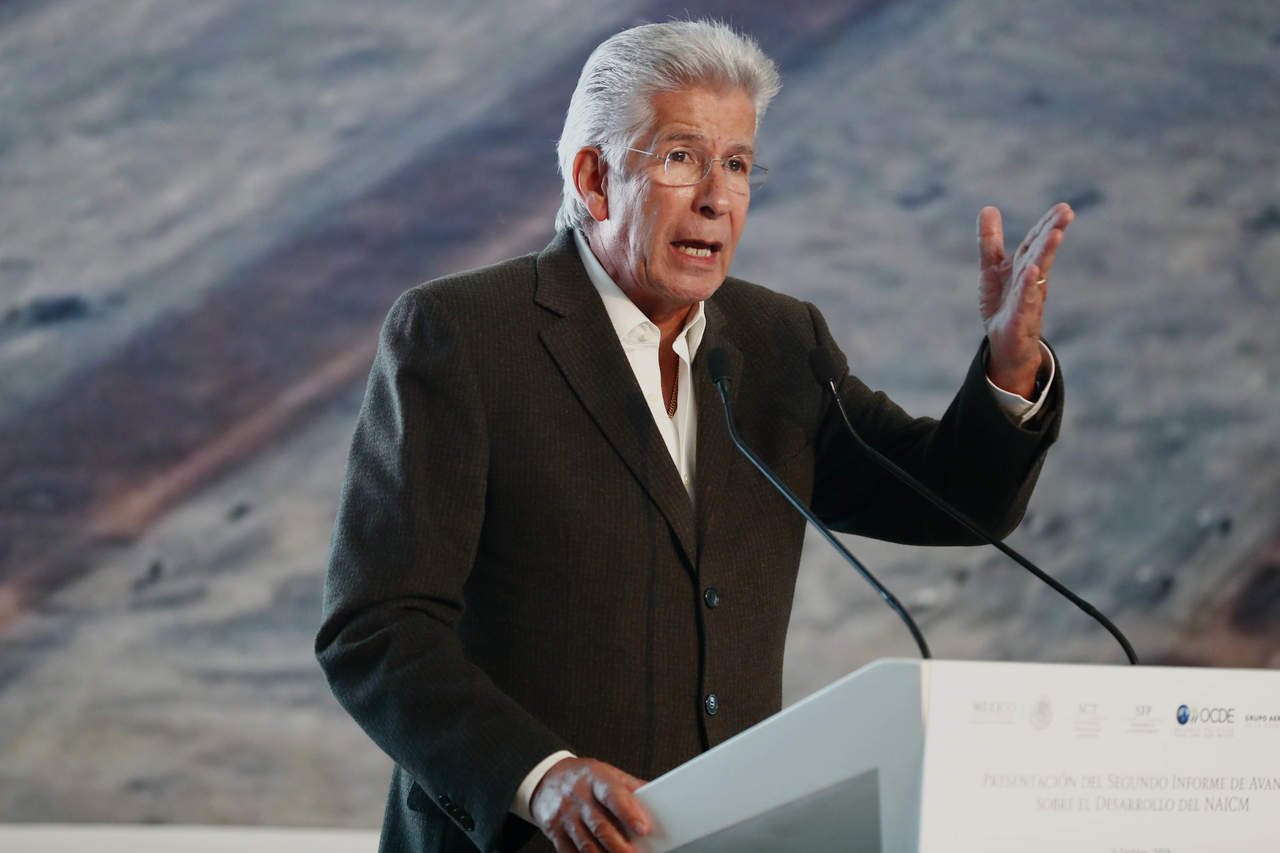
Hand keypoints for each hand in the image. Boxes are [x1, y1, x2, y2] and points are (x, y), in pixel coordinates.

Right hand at [530, 757, 650, 852]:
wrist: (546, 778)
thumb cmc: (583, 778)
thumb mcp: (607, 772)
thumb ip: (631, 787)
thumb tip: (658, 797)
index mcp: (596, 779)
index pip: (613, 795)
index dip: (628, 812)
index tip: (643, 828)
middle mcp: (578, 797)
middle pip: (601, 826)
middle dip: (620, 846)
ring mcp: (565, 816)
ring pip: (586, 844)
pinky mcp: (554, 832)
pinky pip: (570, 852)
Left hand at [978, 202, 1073, 396]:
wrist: (1006, 344)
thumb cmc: (1003, 304)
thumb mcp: (992, 269)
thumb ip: (990, 241)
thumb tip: (988, 207)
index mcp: (1022, 266)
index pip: (1035, 241)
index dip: (1047, 223)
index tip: (1063, 207)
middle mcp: (1029, 280)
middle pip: (1040, 252)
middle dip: (1052, 232)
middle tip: (1067, 212)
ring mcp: (1027, 298)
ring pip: (1038, 273)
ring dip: (1046, 253)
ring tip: (1055, 234)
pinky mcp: (1020, 318)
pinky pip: (1025, 300)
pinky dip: (1028, 285)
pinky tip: (1033, 271)